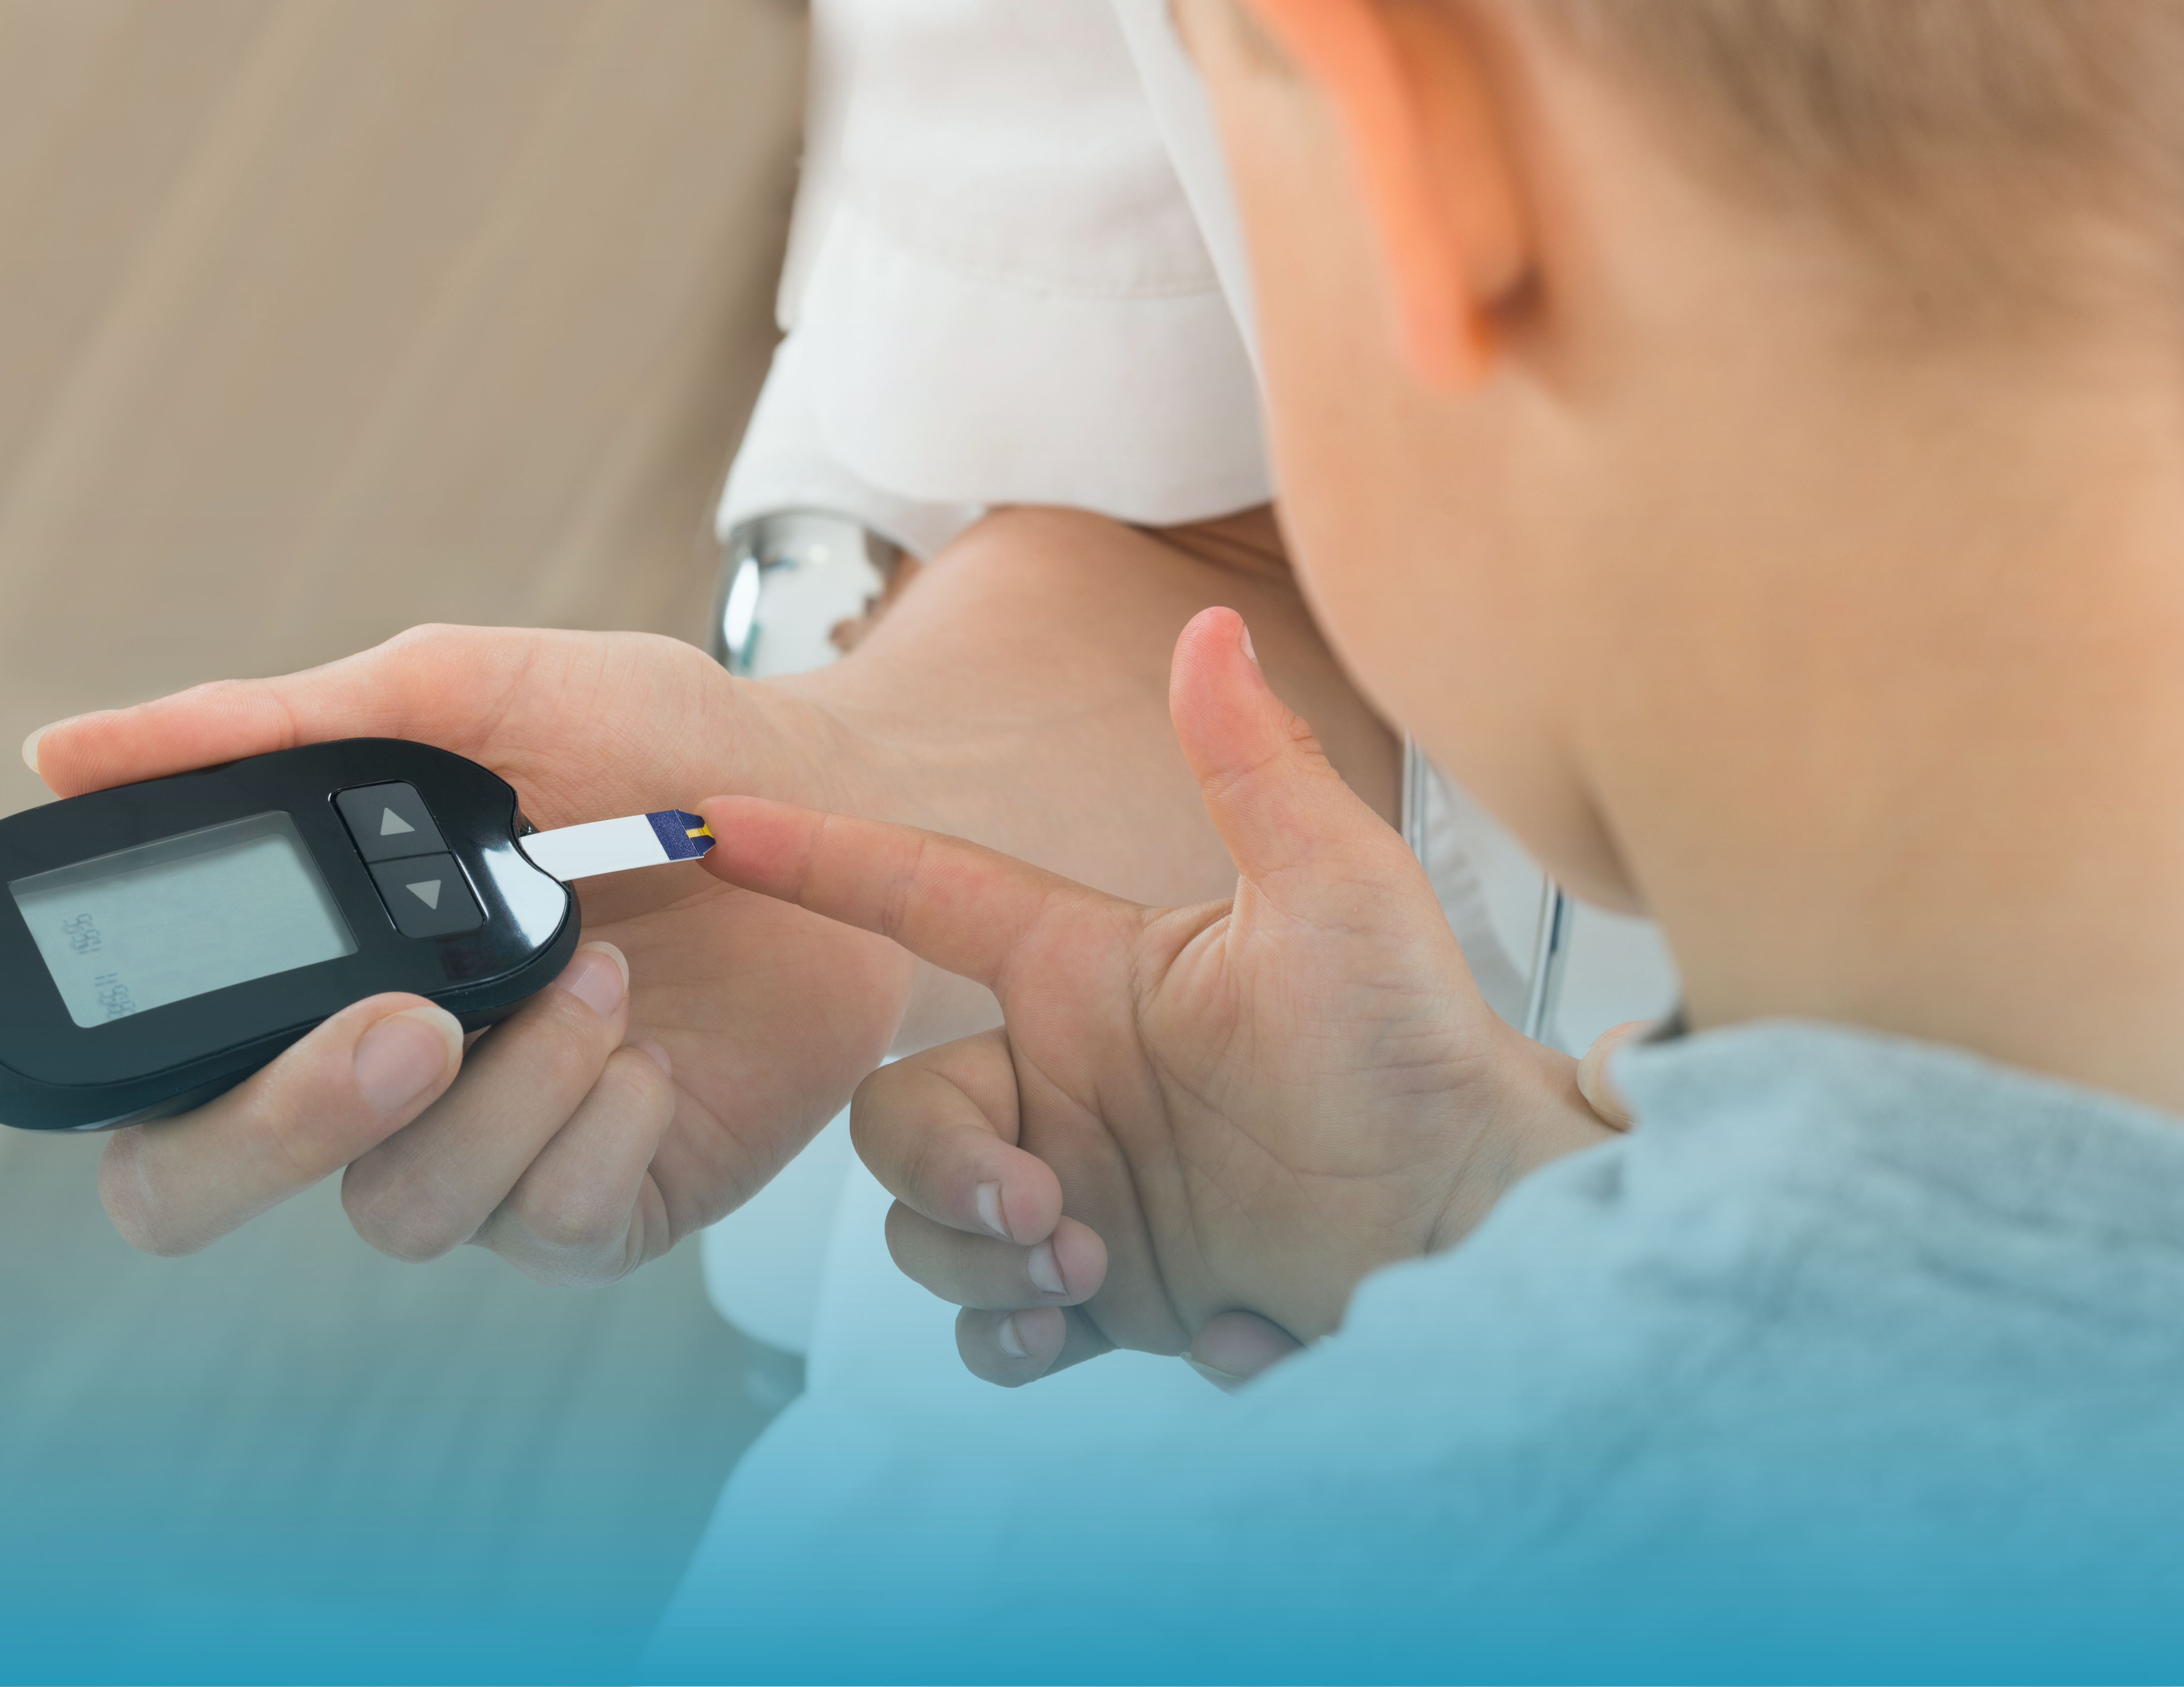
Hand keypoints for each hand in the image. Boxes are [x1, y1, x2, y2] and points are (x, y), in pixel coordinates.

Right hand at [0, 508, 1402, 1283]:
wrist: (850, 812)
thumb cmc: (662, 745)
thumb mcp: (469, 696)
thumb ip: (279, 730)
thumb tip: (64, 748)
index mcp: (299, 956)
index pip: (93, 1049)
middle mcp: (354, 1069)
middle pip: (189, 1182)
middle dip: (271, 1119)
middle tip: (397, 1018)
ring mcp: (469, 1150)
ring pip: (386, 1208)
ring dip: (494, 1090)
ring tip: (595, 967)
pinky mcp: (589, 1202)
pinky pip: (532, 1223)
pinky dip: (587, 1123)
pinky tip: (643, 1034)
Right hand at [699, 607, 1618, 1383]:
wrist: (1476, 1224)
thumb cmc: (1419, 1044)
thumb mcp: (1338, 895)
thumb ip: (1255, 768)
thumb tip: (1209, 627)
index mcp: (1087, 976)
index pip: (924, 894)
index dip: (821, 859)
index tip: (720, 826)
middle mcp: (1064, 1082)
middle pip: (897, 1116)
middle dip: (938, 1168)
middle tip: (1038, 1208)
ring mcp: (1077, 1190)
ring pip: (927, 1227)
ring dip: (976, 1260)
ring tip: (1081, 1266)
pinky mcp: (1108, 1292)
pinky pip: (990, 1326)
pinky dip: (1005, 1337)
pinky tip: (1077, 1328)